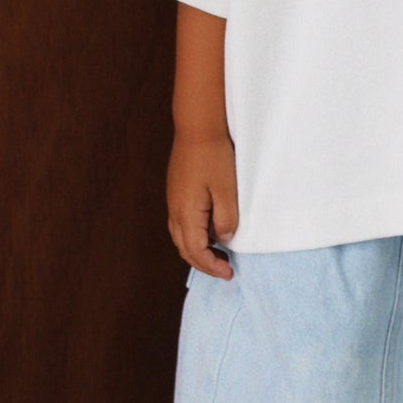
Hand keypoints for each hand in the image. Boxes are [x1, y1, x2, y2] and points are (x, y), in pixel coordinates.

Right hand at [166, 132, 238, 278]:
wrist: (197, 128)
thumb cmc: (214, 156)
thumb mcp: (227, 190)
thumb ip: (226, 219)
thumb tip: (224, 239)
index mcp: (186, 213)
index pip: (196, 252)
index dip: (212, 266)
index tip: (229, 273)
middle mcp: (175, 211)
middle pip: (185, 250)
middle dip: (204, 264)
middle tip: (225, 270)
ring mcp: (174, 202)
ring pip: (181, 238)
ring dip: (198, 251)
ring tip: (219, 255)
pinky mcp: (177, 194)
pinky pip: (182, 224)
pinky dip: (195, 236)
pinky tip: (211, 233)